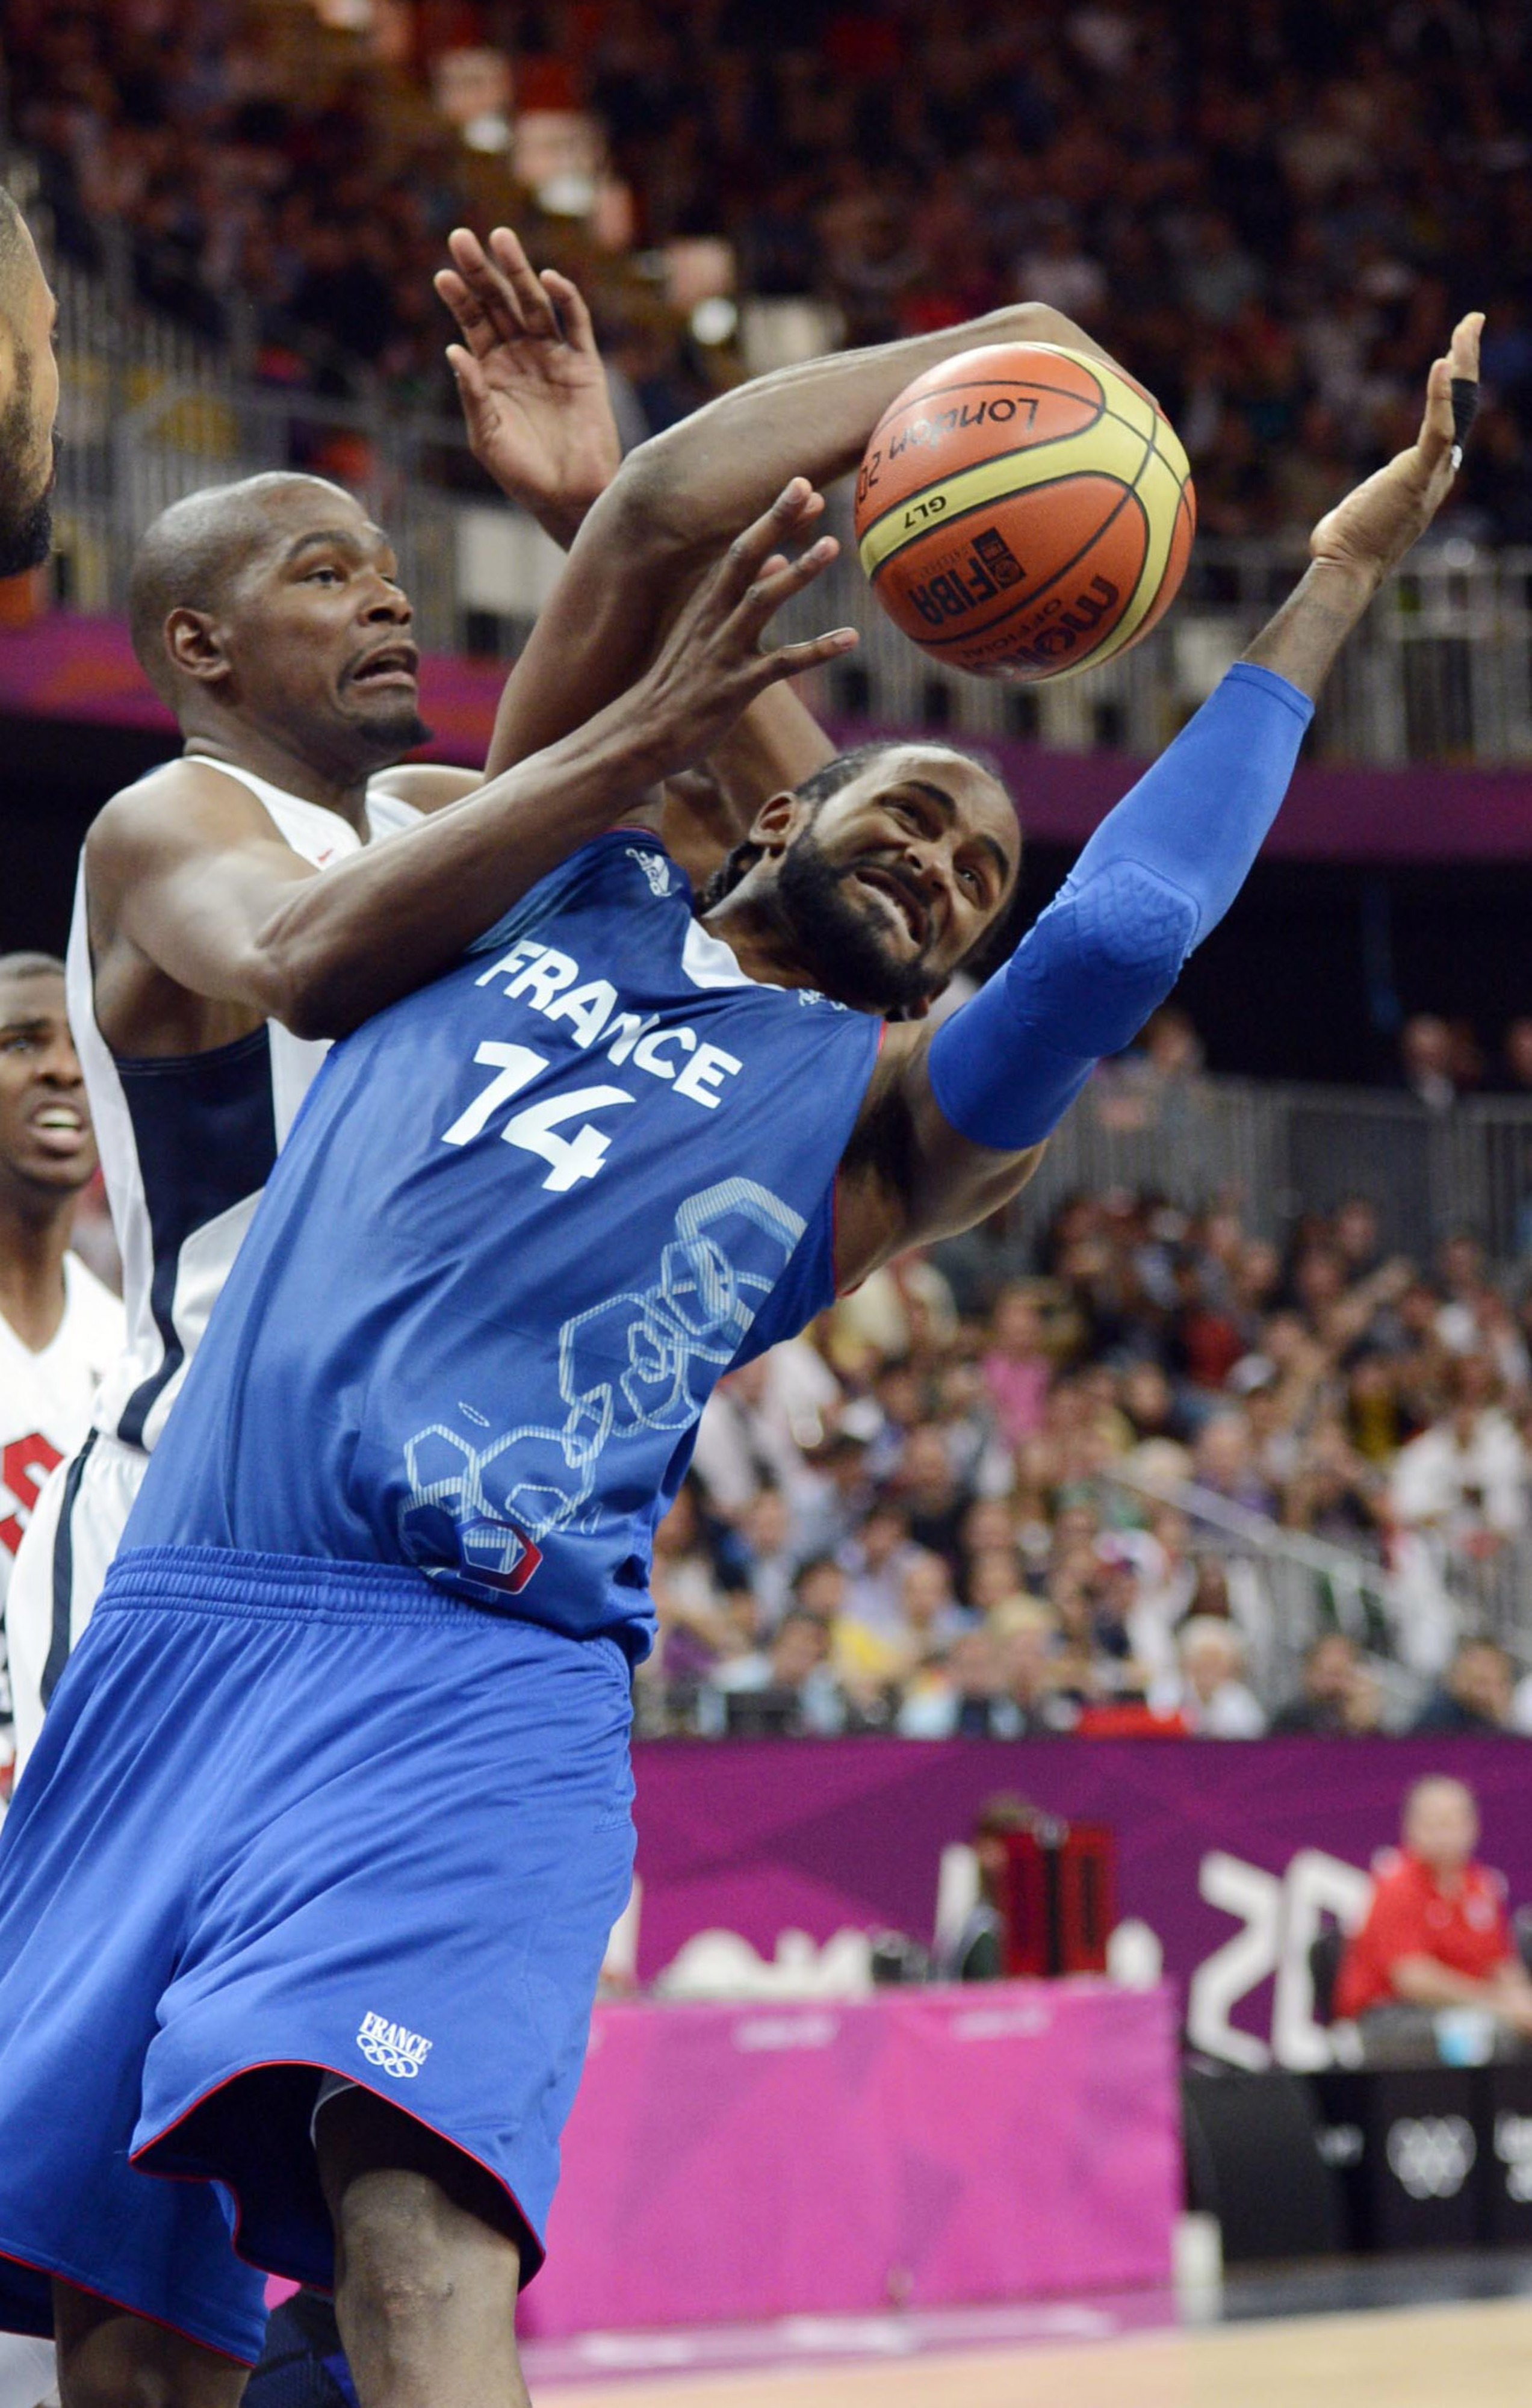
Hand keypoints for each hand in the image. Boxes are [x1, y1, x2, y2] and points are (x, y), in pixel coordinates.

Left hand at [436, 226, 621, 547]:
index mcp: (492, 370)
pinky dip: (564, 300)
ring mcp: (553, 357)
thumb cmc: (523, 474)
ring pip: (534, 303)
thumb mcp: (487, 436)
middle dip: (481, 271)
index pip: (473, 322)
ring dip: (518, 271)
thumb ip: (473, 394)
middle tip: (461, 239)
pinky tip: (548, 280)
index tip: (443, 275)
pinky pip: (575, 324)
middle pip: (499, 302)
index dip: (459, 297)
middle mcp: (521, 355)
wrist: (569, 497)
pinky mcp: (584, 365)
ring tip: (501, 239)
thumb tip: (454, 350)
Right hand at [627, 479, 856, 778]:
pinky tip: (850, 638)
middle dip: (774, 521)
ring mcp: (721, 652)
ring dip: (797, 574)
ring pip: (760, 602)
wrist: (639, 738)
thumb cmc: (675, 686)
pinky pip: (781, 665)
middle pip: (743, 558)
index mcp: (704, 603)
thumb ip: (743, 594)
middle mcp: (710, 619)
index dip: (771, 516)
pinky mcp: (734, 689)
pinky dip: (817, 650)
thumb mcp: (702, 633)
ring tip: (832, 547)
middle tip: (809, 487)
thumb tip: (780, 560)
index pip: (740, 547)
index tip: (801, 484)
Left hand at [1309, 313, 1483, 590]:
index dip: (1453, 388)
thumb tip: (1337, 518)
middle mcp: (1441, 472)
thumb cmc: (1346, 545)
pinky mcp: (1418, 475)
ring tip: (1468, 326)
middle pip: (1463, 407)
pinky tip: (1442, 363)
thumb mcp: (1363, 510)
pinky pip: (1438, 430)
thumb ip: (1365, 500)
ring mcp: (1433, 474)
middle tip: (1472, 322)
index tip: (1450, 357)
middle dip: (1468, 363)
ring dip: (1464, 364)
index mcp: (1429, 477)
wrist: (1347, 568)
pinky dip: (1441, 396)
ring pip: (1459, 409)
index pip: (1450, 422)